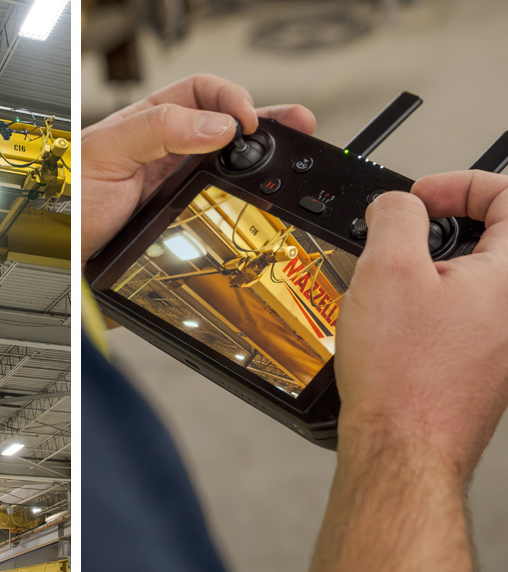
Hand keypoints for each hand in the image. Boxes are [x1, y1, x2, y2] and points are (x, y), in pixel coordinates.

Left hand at [81, 74, 315, 267]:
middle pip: (225, 128)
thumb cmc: (66, 194)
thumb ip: (159, 129)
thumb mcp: (108, 150)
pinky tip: (257, 199)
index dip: (229, 98)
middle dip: (265, 124)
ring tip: (290, 159)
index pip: (202, 93)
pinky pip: (219, 203)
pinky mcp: (178, 218)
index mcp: (150, 124)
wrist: (57, 250)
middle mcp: (166, 152)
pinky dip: (243, 199)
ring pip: (228, 166)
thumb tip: (218, 126)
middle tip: (298, 126)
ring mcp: (174, 186)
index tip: (246, 121)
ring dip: (260, 161)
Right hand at [313, 170, 507, 571]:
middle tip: (401, 237)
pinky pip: (463, 315)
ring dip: (430, 269)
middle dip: (441, 227)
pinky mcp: (487, 367)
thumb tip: (397, 205)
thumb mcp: (387, 268)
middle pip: (493, 239)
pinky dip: (429, 306)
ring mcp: (506, 342)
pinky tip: (394, 326)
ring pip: (473, 279)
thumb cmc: (405, 375)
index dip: (460, 186)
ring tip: (391, 285)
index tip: (421, 199)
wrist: (403, 448)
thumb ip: (397, 215)